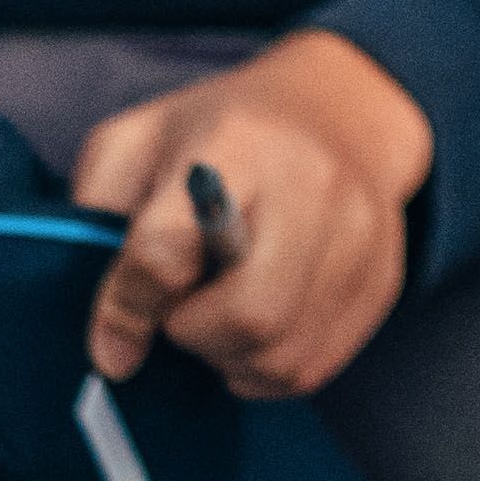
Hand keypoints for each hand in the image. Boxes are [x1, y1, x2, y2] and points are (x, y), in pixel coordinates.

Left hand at [68, 32, 431, 395]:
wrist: (338, 109)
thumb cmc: (220, 131)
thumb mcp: (137, 142)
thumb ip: (98, 221)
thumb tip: (111, 344)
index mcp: (232, 143)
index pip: (168, 248)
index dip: (128, 305)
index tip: (113, 341)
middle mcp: (310, 185)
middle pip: (248, 313)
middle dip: (193, 334)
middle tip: (180, 312)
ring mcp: (358, 235)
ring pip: (282, 354)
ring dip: (230, 359)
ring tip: (216, 320)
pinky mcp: (381, 278)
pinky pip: (314, 367)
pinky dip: (267, 370)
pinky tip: (252, 334)